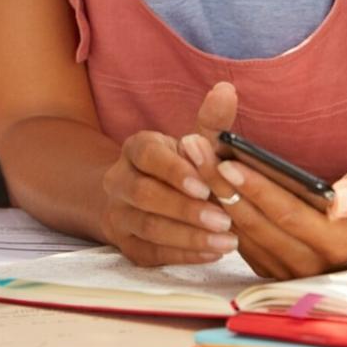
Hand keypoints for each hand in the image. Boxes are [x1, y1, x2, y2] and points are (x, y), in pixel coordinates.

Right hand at [100, 130, 237, 266]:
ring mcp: (119, 214)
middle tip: (224, 221)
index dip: (174, 171)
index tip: (205, 185)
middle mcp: (119, 180)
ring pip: (148, 228)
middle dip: (186, 209)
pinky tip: (214, 254)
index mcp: (136, 149)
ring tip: (228, 242)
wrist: (138, 199)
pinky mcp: (126, 245)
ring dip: (190, 237)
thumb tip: (227, 90)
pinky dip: (185, 256)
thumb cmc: (179, 168)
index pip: (147, 156)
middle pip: (144, 195)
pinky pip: (152, 254)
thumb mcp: (193, 143)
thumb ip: (212, 121)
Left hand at [180, 83, 346, 277]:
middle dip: (220, 184)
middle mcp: (310, 266)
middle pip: (255, 223)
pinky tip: (200, 181)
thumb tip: (342, 198)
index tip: (227, 160)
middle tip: (193, 148)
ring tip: (191, 157)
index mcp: (337, 244)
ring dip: (213, 195)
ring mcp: (289, 273)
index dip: (255, 188)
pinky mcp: (274, 271)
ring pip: (241, 232)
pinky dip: (219, 211)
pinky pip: (241, 240)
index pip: (285, 214)